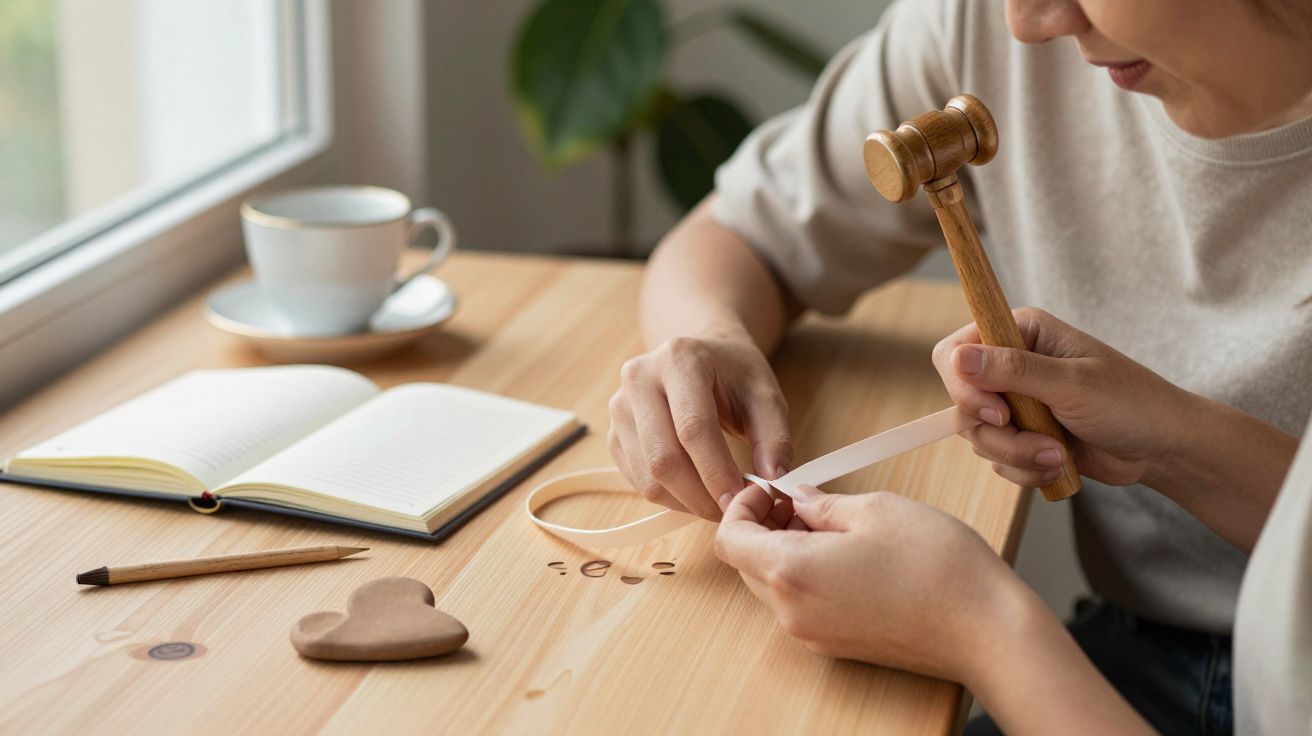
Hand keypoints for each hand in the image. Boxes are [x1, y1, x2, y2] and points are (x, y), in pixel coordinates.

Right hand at [607, 328, 792, 519]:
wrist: (698, 356)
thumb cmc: (733, 374)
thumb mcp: (765, 394)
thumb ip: (774, 436)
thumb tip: (772, 480)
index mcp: (679, 359)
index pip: (692, 427)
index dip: (716, 471)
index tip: (739, 501)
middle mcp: (639, 378)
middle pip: (663, 456)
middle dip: (699, 495)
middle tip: (730, 510)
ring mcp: (620, 406)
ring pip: (646, 475)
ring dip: (684, 502)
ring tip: (716, 503)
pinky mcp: (614, 432)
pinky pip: (636, 479)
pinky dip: (668, 497)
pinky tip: (695, 493)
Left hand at [714, 485, 1027, 682]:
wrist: (986, 630)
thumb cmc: (938, 567)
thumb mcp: (874, 509)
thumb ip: (821, 504)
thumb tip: (796, 500)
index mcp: (791, 571)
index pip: (730, 539)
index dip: (743, 506)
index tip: (770, 488)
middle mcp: (791, 611)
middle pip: (746, 564)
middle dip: (763, 526)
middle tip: (798, 500)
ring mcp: (812, 634)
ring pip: (772, 585)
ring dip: (784, 550)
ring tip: (828, 522)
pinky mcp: (835, 646)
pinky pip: (799, 605)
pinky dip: (805, 574)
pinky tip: (844, 553)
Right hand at [931, 307, 1191, 488]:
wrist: (1161, 449)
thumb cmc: (1131, 403)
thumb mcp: (1072, 384)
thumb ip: (1013, 370)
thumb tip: (957, 358)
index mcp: (1020, 332)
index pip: (954, 352)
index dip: (964, 386)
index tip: (998, 412)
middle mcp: (1010, 364)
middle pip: (962, 403)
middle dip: (1000, 433)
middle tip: (1041, 443)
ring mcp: (1015, 402)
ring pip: (979, 436)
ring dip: (1017, 455)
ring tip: (1059, 455)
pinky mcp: (1021, 435)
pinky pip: (996, 458)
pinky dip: (1024, 469)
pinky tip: (1058, 464)